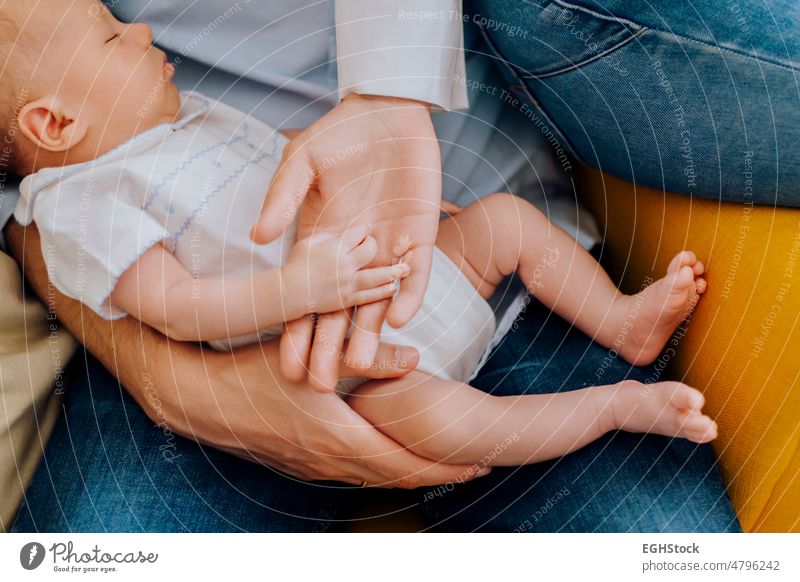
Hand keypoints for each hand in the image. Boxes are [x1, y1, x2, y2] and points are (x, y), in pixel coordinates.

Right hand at [5, 221, 490, 488]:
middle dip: (437, 474)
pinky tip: (386, 458)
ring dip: (409, 472)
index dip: (443, 466)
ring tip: (439, 466)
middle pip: (395, 476)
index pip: (404, 462)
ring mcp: (312, 465)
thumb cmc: (252, 372)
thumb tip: (414, 358)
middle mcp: (329, 459)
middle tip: (473, 469)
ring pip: (373, 477)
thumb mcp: (309, 359)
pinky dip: (380, 469)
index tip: (478, 465)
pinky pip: (351, 471)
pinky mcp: (299, 461)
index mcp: (338, 436)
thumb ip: (363, 358)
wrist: (197, 396)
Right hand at [254, 94, 441, 387]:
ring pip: (380, 301)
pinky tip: (401, 318)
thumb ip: (282, 198)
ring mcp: (389, 249)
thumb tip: (259, 237)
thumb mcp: (301, 162)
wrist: (387, 112)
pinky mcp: (420, 236)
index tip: (285, 363)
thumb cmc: (339, 133)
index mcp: (323, 243)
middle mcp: (355, 256)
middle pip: (341, 312)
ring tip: (361, 364)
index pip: (307, 296)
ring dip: (370, 332)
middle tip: (321, 385)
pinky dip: (410, 294)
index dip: (297, 329)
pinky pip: (418, 273)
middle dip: (330, 346)